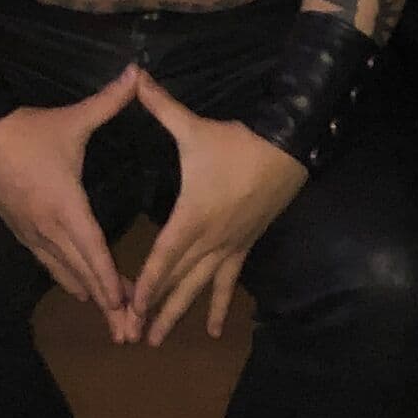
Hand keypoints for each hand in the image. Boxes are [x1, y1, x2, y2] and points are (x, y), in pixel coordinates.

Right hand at [0, 72, 137, 340]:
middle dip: (107, 303)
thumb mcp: (72, 119)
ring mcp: (32, 233)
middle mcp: (48, 228)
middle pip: (81, 274)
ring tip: (112, 320)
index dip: (111, 281)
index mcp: (65, 206)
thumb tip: (138, 74)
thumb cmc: (28, 130)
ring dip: (89, 294)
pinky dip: (68, 278)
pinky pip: (48, 263)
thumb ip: (108, 102)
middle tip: (129, 333)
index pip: (93, 251)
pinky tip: (80, 290)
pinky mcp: (21, 231)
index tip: (129, 306)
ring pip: (64, 272)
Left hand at [126, 74, 307, 344]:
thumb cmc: (237, 142)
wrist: (288, 150)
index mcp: (193, 215)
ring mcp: (229, 246)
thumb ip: (160, 106)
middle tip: (133, 336)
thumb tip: (134, 77)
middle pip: (178, 281)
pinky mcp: (244, 247)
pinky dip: (220, 306)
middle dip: (155, 309)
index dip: (146, 281)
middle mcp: (210, 239)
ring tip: (158, 339)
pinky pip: (228, 283)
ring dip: (179, 314)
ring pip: (200, 288)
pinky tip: (216, 330)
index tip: (129, 306)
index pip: (164, 255)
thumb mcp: (194, 127)